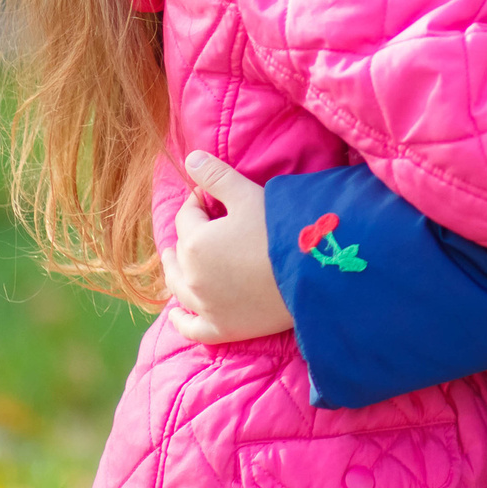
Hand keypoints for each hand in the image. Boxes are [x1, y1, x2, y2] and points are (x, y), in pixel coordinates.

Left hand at [159, 152, 292, 343]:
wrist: (311, 276)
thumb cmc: (279, 230)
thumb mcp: (247, 195)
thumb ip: (216, 176)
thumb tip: (190, 158)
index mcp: (195, 242)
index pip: (187, 216)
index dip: (198, 202)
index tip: (211, 198)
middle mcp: (192, 277)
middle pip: (178, 254)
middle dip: (184, 236)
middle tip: (196, 227)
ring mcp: (205, 306)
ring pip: (178, 288)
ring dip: (175, 272)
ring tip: (176, 262)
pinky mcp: (221, 329)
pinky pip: (191, 328)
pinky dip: (181, 320)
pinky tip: (177, 315)